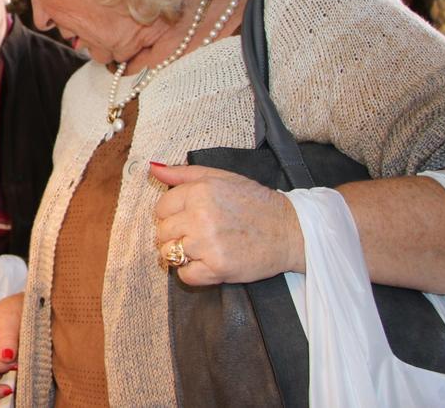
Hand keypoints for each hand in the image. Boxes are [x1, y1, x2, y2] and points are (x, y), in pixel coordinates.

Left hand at [151, 163, 303, 285]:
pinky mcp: (218, 268)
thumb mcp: (221, 177)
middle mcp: (200, 216)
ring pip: (170, 254)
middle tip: (197, 235)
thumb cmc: (255, 203)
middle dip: (175, 235)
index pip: (161, 208)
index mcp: (199, 191)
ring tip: (203, 248)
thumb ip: (184, 173)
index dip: (171, 215)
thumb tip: (153, 169)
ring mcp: (208, 243)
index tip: (188, 218)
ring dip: (182, 254)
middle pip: (162, 232)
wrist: (292, 230)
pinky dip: (193, 273)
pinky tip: (208, 263)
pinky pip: (185, 275)